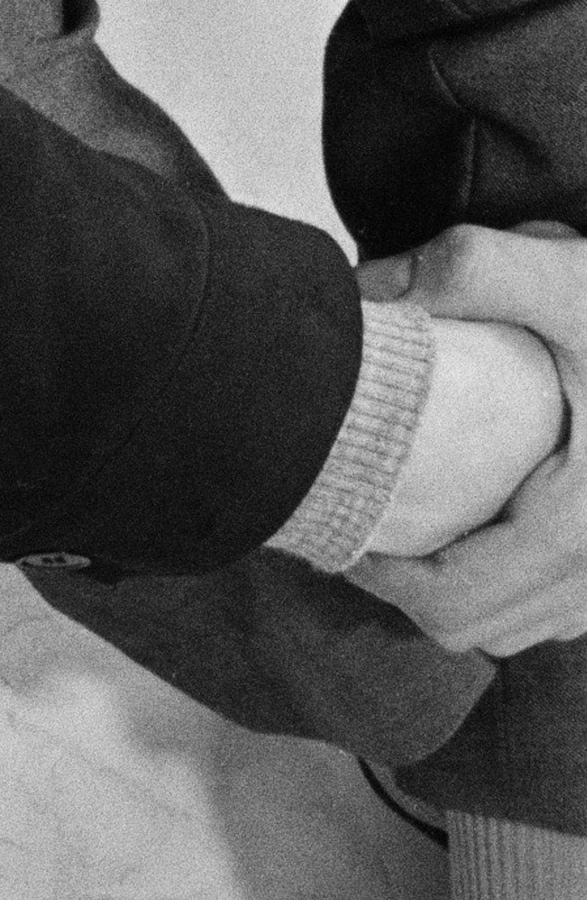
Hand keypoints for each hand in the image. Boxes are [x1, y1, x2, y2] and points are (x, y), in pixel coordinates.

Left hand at [361, 225, 586, 656]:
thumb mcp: (567, 276)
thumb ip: (471, 270)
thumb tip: (374, 292)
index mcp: (581, 523)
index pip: (454, 602)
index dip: (379, 576)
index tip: (337, 521)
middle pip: (476, 629)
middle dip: (408, 587)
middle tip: (360, 520)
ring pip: (518, 626)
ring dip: (459, 591)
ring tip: (410, 519)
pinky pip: (558, 608)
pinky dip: (509, 585)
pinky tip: (479, 519)